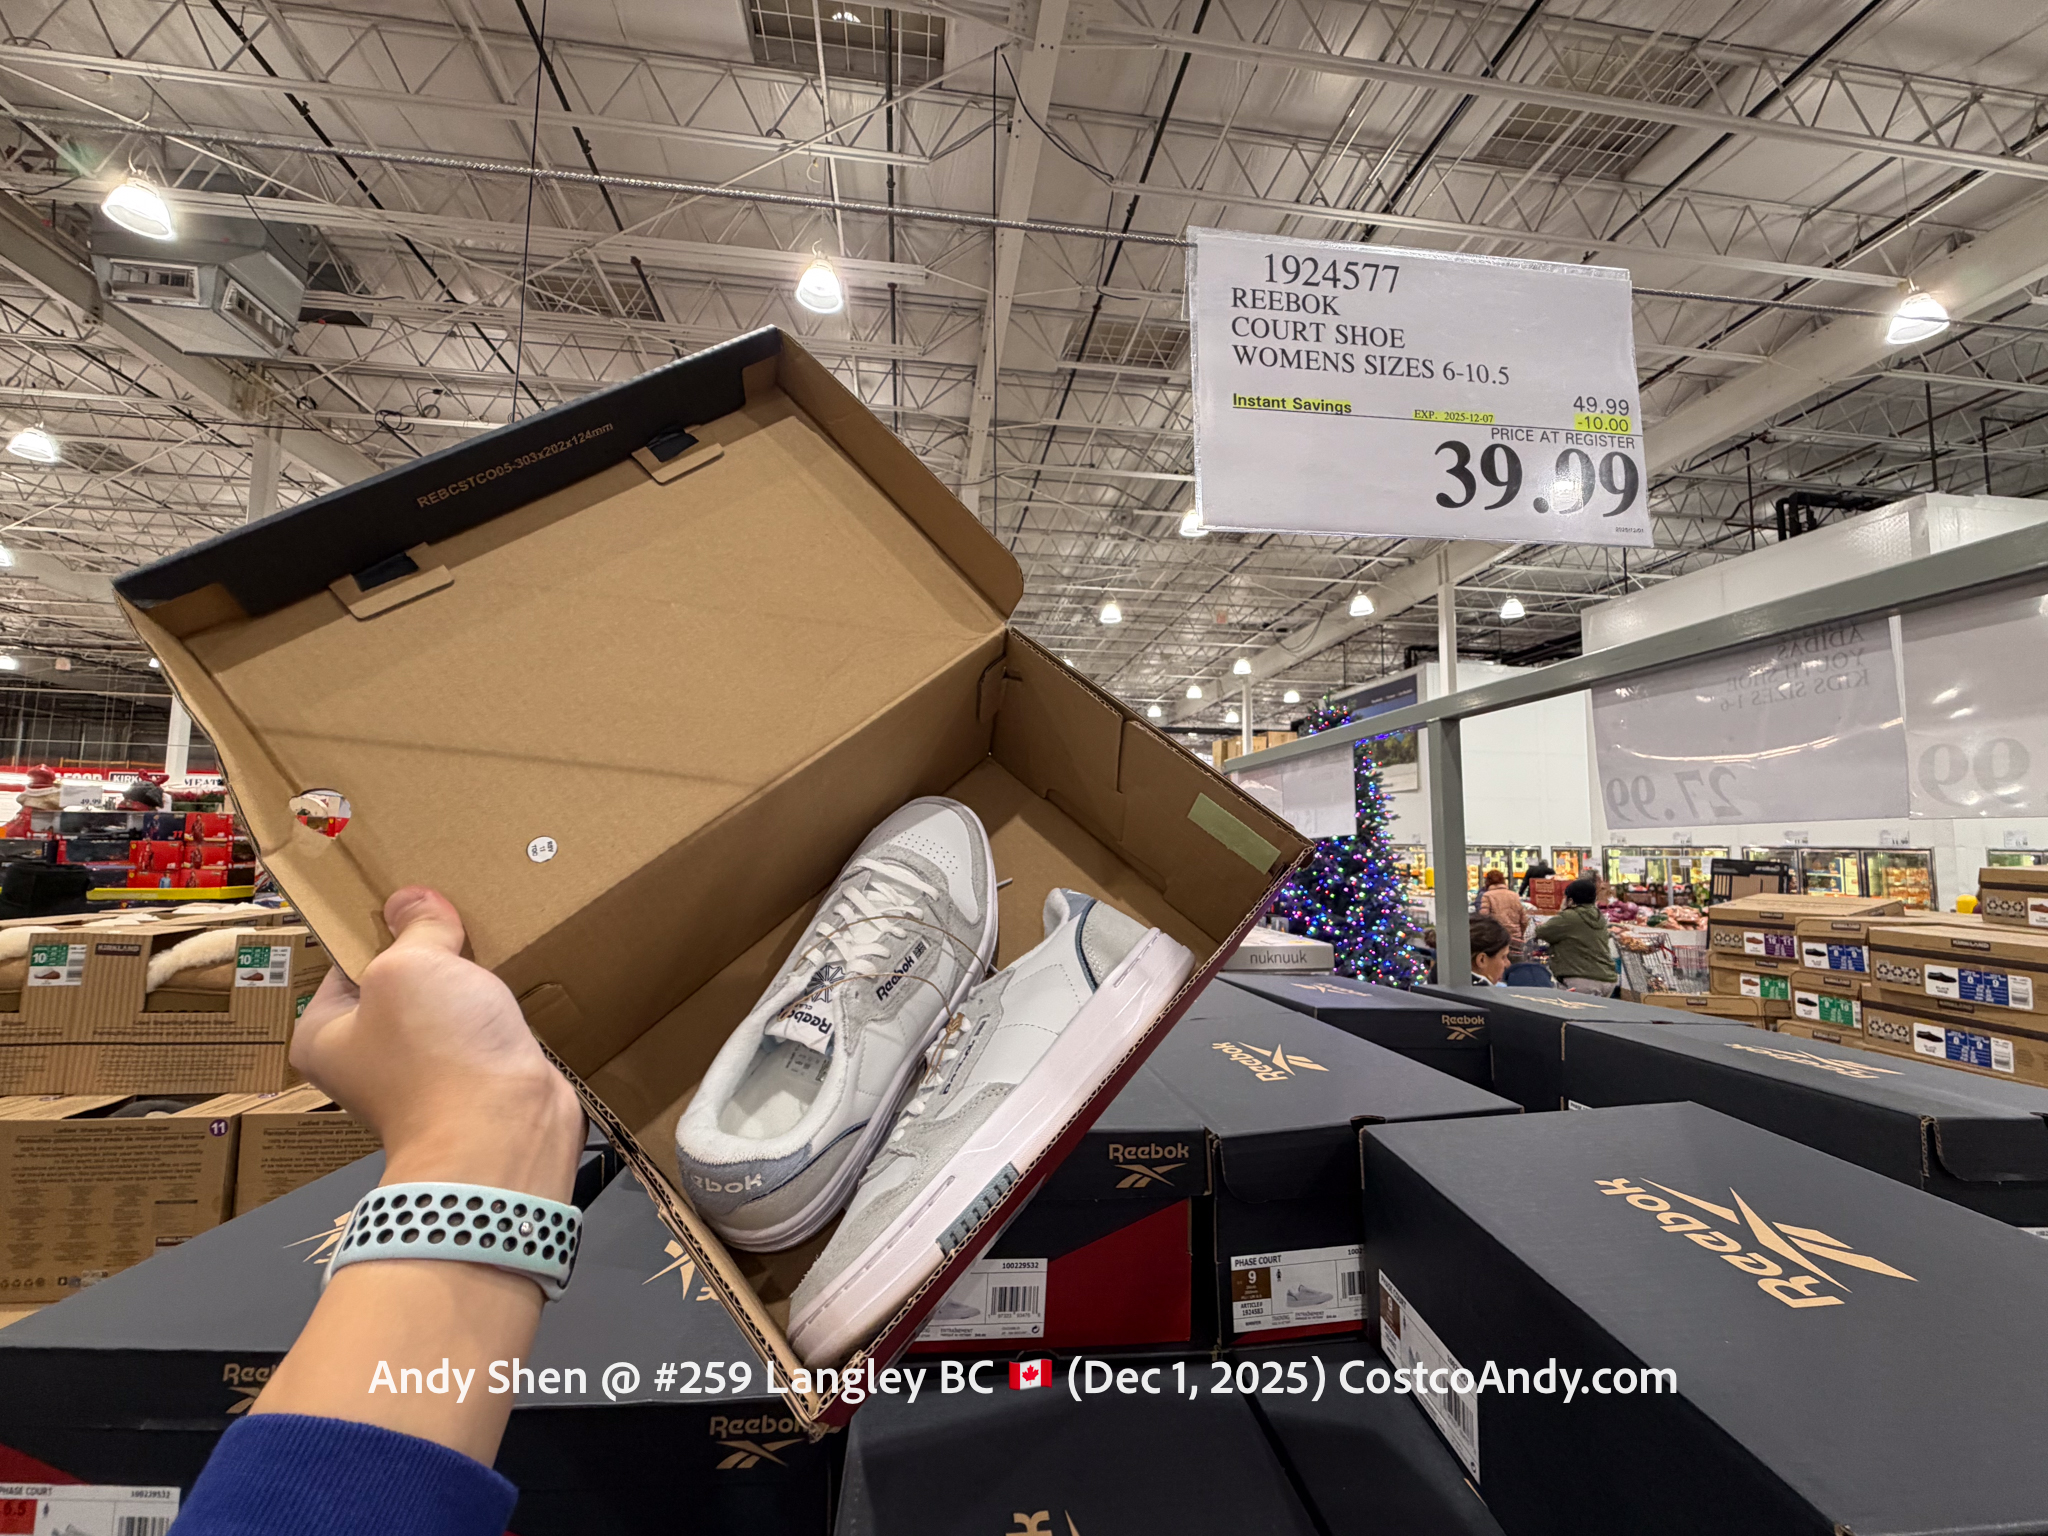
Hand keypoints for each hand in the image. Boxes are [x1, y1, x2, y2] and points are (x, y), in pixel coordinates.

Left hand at [293, 887, 584, 1201]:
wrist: (504, 1133)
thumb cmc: (438, 1059)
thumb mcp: (411, 966)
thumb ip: (414, 926)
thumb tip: (412, 901)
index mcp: (324, 1034)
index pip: (345, 960)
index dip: (382, 927)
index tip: (413, 902)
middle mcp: (367, 1056)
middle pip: (398, 979)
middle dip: (431, 952)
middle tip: (457, 921)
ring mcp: (420, 1069)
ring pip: (443, 1001)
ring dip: (468, 979)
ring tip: (489, 948)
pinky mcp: (470, 1077)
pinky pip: (478, 1025)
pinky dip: (495, 1006)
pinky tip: (512, 985)